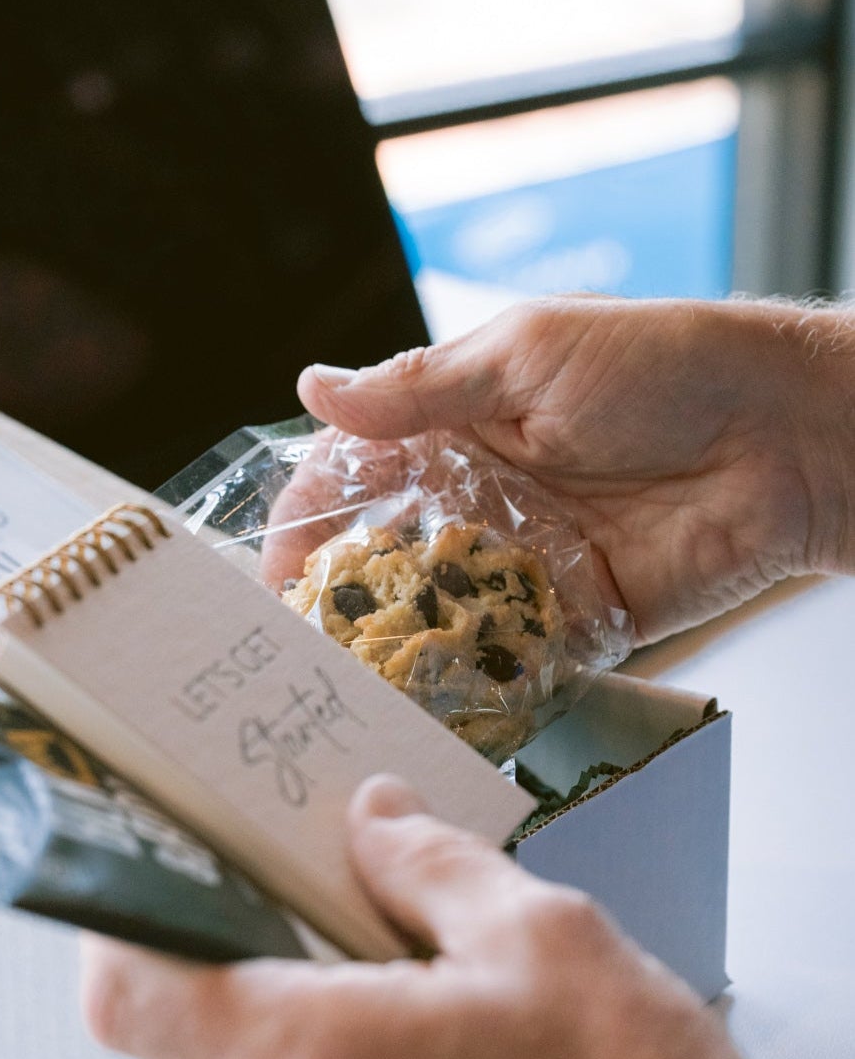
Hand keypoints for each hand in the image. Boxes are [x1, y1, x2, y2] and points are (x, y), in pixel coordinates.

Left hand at [81, 777, 844, 1058]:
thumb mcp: (542, 938)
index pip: (129, 993)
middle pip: (168, 1030)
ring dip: (256, 997)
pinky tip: (389, 1006)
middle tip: (261, 861)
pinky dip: (304, 1056)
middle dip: (199, 936)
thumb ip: (426, 864)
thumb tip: (373, 816)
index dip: (114, 911)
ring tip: (346, 924)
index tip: (146, 848)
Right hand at [297, 297, 854, 640]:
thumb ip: (419, 388)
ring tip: (342, 685)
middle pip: (385, 550)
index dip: (306, 515)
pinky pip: (509, 655)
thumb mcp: (527, 354)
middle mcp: (483, 494)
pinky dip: (470, 678)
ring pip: (437, 609)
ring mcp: (526, 559)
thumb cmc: (666, 364)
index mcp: (461, 422)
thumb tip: (313, 387)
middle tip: (293, 644)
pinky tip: (425, 704)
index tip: (271, 568)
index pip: (357, 470)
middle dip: (337, 593)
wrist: (787, 436)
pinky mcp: (575, 617)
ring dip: (392, 642)